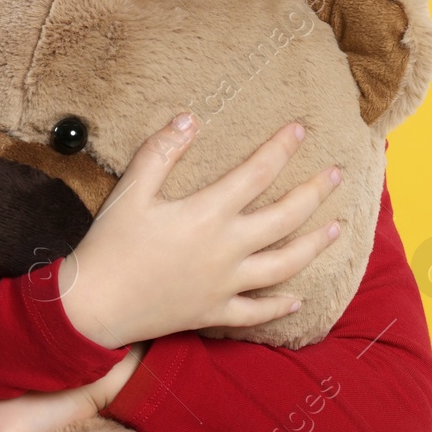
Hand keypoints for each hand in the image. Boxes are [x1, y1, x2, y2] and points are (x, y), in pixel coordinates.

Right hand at [58, 113, 343, 348]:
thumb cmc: (110, 244)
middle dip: (314, 193)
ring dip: (314, 245)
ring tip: (335, 229)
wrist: (95, 305)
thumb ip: (160, 152)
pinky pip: (257, 311)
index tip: (300, 130)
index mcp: (207, 214)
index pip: (256, 174)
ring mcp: (225, 284)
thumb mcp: (130, 191)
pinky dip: (280, 306)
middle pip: (285, 217)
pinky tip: (298, 299)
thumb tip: (189, 119)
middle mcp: (227, 249)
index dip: (281, 149)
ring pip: (284, 264)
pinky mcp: (214, 311)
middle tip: (336, 175)